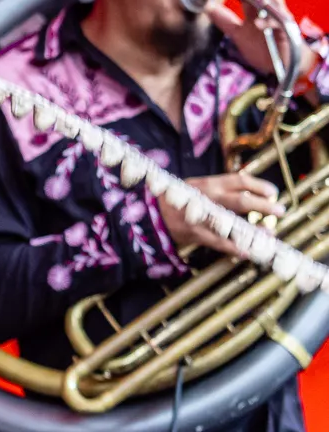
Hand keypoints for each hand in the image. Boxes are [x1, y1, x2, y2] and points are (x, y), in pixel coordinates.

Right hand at [157, 172, 283, 258]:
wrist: (151, 212)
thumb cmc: (179, 199)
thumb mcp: (197, 187)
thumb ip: (220, 189)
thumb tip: (250, 193)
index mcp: (209, 184)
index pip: (238, 180)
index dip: (259, 186)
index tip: (273, 193)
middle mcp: (207, 198)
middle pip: (241, 200)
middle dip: (264, 206)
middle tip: (280, 210)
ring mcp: (201, 216)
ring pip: (233, 223)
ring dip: (254, 231)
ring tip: (269, 235)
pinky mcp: (196, 233)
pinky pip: (219, 242)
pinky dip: (235, 247)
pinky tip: (249, 252)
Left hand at [208, 0, 318, 82]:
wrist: (279, 68)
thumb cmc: (261, 47)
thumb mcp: (237, 32)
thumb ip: (224, 20)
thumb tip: (206, 7)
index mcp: (254, 5)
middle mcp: (268, 6)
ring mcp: (278, 17)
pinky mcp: (287, 31)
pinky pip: (280, 23)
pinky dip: (268, 22)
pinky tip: (258, 23)